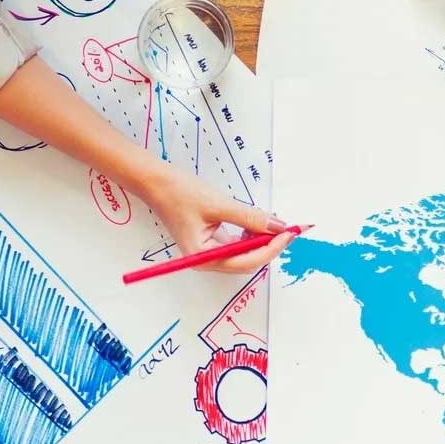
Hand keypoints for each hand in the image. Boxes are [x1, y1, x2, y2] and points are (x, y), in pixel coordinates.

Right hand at [140, 170, 295, 273]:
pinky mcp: (210, 241)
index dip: (271, 248)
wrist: (156, 182)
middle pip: (247, 261)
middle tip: (288, 228)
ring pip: (244, 252)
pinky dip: (250, 234)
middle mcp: (207, 260)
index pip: (247, 261)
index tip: (289, 233)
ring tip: (272, 222)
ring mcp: (209, 252)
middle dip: (269, 245)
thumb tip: (277, 227)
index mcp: (204, 258)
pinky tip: (256, 221)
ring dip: (261, 239)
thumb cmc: (179, 193)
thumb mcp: (219, 204)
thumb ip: (250, 218)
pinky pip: (237, 243)